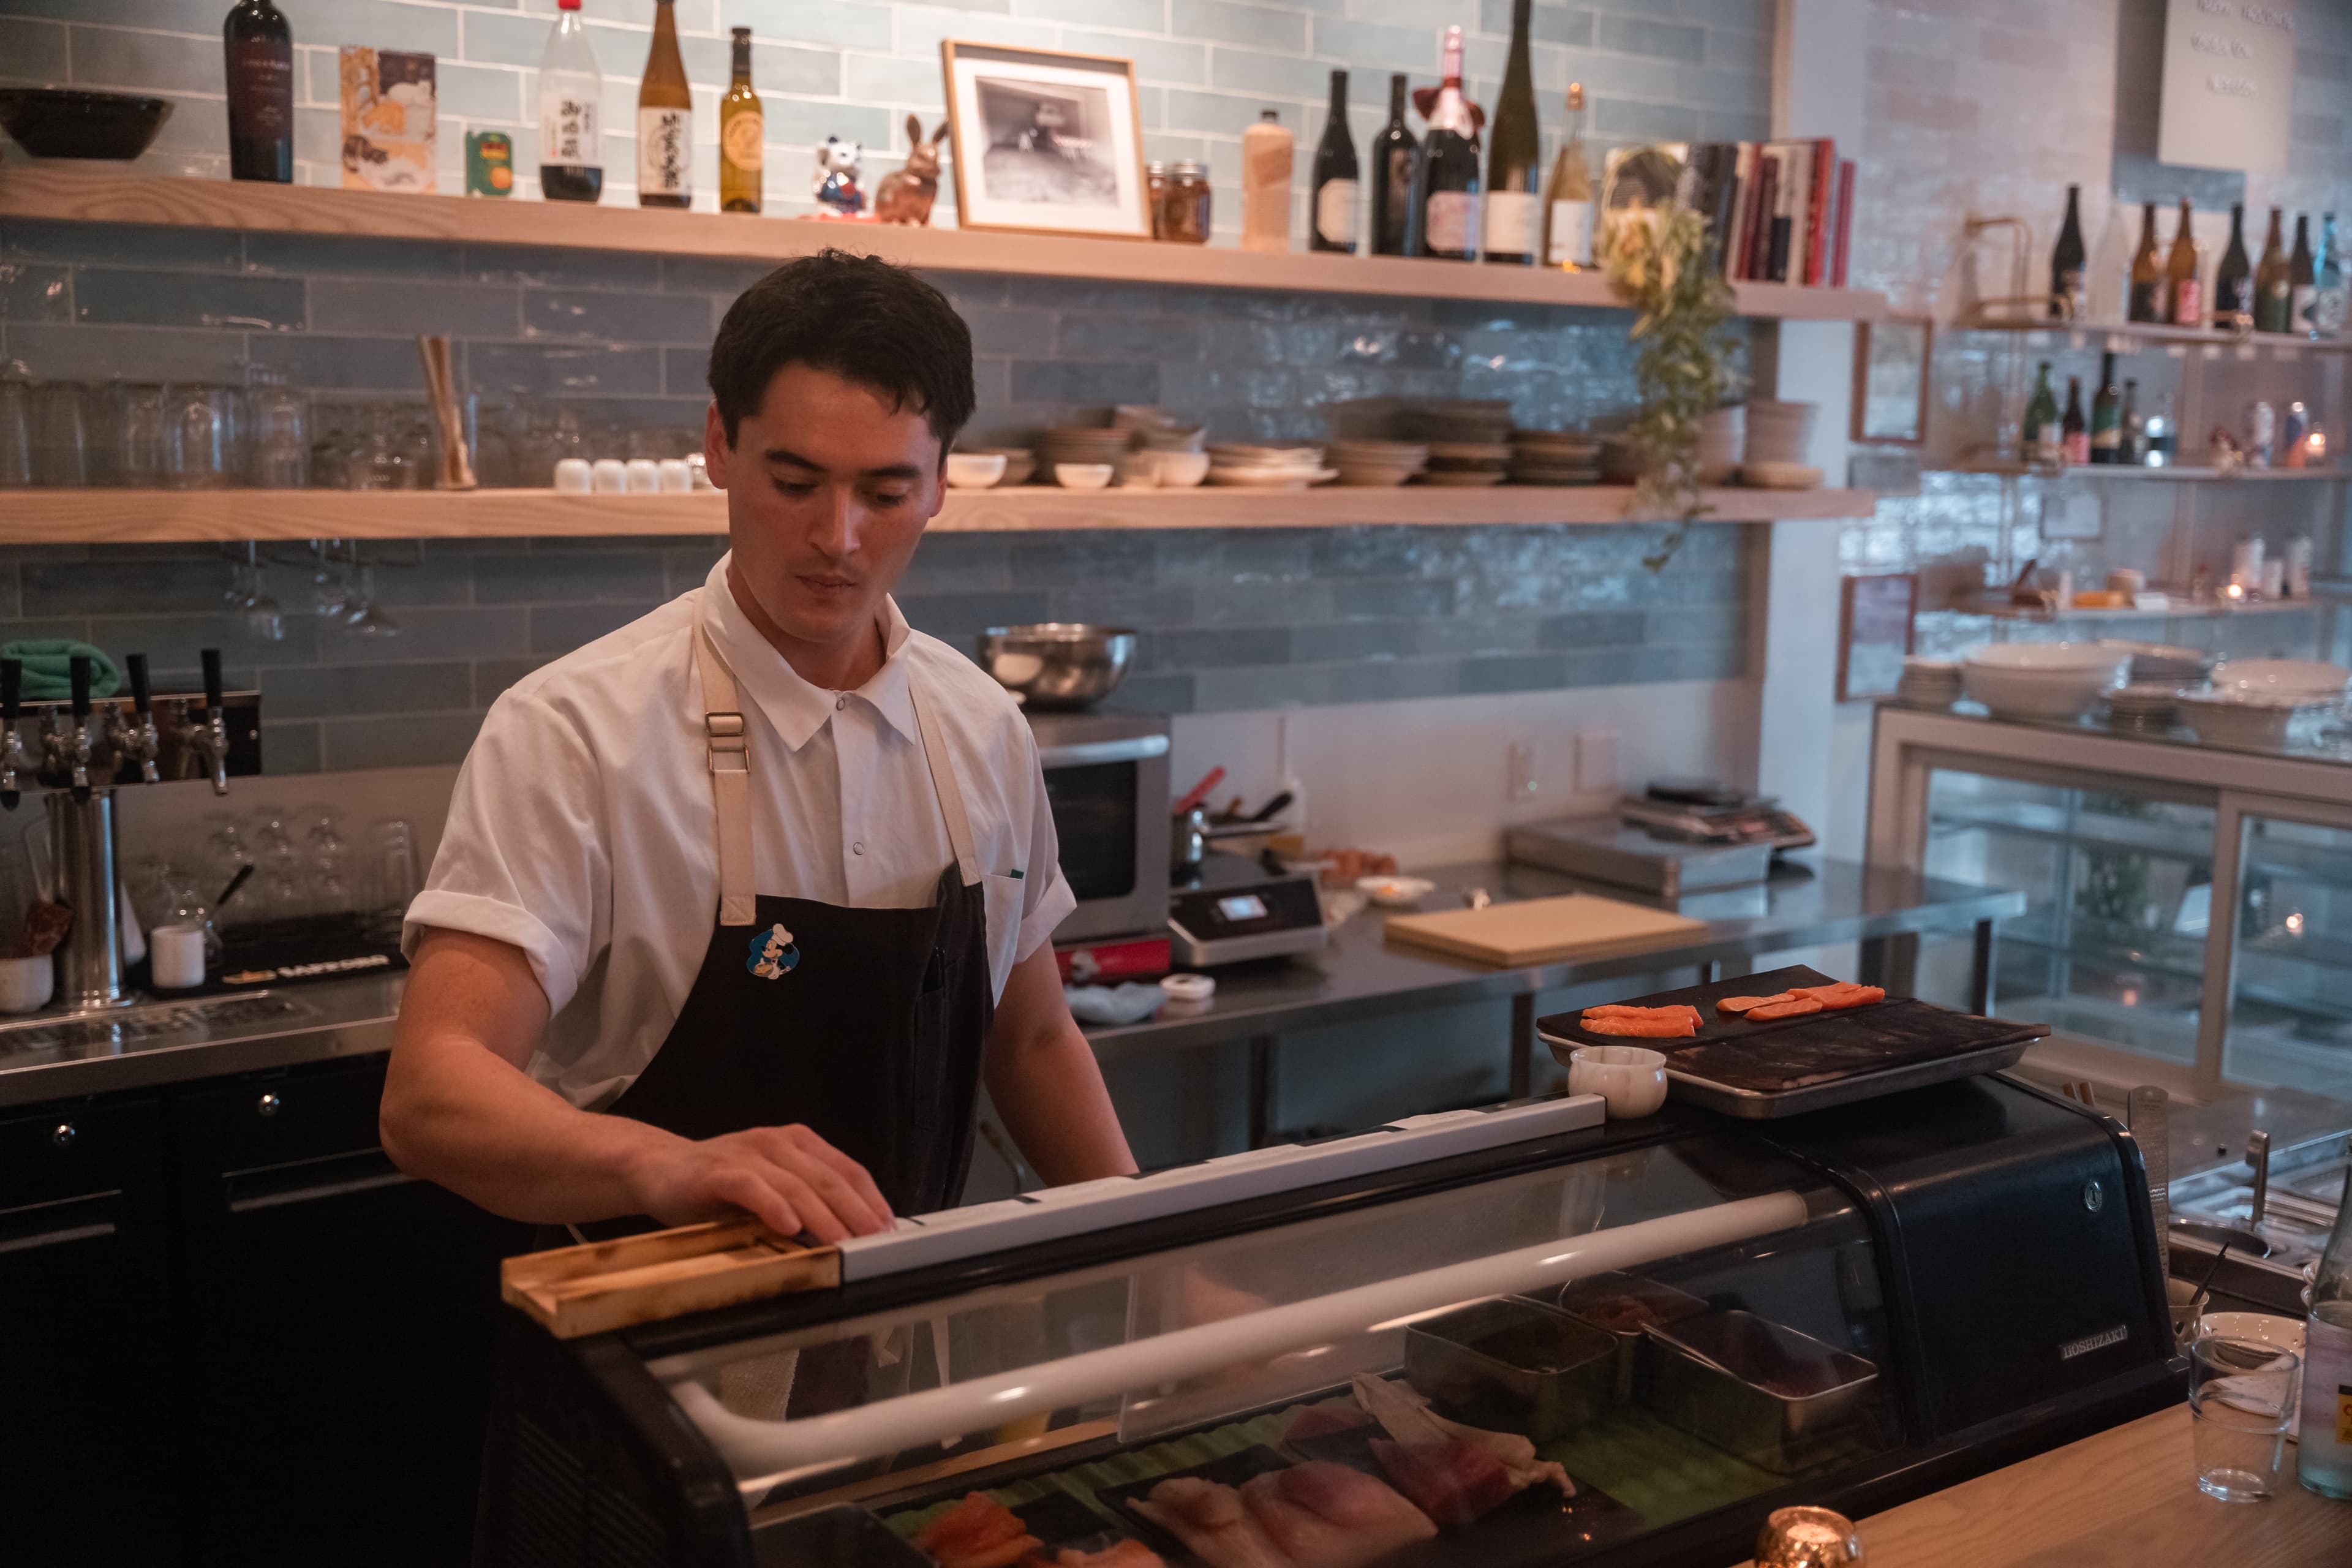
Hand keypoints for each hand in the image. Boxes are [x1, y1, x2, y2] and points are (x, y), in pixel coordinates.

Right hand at [624, 1123, 894, 1242]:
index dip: (871, 1200)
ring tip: (843, 1242)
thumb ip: (807, 1202)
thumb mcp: (773, 1189)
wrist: (659, 1169)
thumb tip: (851, 1235)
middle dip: (857, 1213)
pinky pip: (752, 1187)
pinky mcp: (717, 1172)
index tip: (889, 1230)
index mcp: (800, 1144)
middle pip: (829, 1179)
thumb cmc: (721, 1186)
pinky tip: (789, 1226)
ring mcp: (748, 1154)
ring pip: (796, 1185)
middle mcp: (779, 1142)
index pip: (848, 1171)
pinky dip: (773, 1205)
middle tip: (876, 1243)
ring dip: (823, 1216)